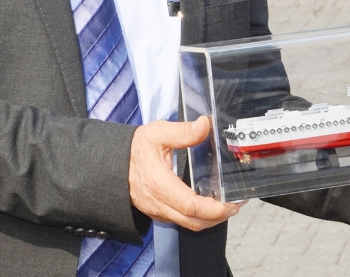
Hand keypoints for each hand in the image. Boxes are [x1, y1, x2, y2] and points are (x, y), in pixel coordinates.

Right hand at [128, 117, 241, 231]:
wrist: (113, 163)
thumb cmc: (135, 148)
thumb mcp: (157, 133)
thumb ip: (182, 131)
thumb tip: (205, 125)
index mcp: (158, 183)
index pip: (189, 205)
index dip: (213, 208)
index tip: (232, 203)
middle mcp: (157, 202)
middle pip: (192, 221)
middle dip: (218, 217)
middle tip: (236, 205)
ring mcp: (157, 210)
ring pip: (188, 224)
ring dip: (210, 219)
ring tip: (227, 206)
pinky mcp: (158, 212)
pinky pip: (181, 221)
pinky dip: (198, 217)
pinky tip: (209, 205)